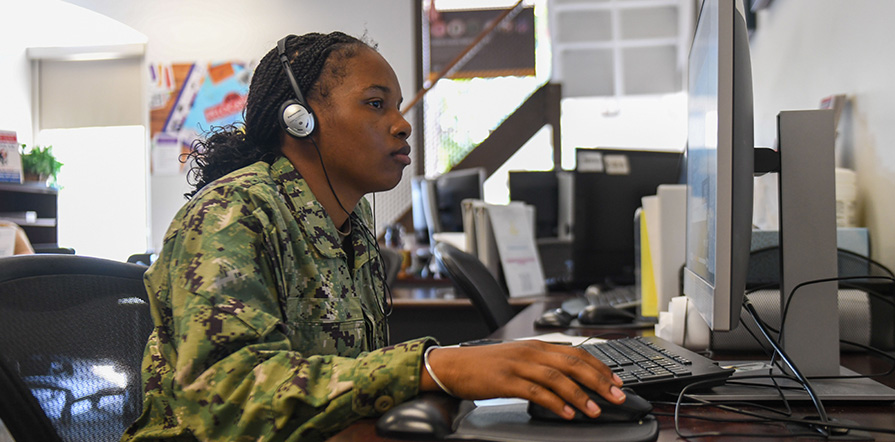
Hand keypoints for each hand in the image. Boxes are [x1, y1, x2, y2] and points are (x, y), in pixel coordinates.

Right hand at [420, 340, 625, 419]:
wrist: (451, 365)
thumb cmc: (483, 364)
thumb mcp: (517, 358)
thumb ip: (541, 364)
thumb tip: (568, 377)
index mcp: (536, 345)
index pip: (577, 352)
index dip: (600, 367)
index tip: (617, 381)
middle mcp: (531, 352)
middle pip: (573, 363)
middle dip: (599, 380)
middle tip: (617, 396)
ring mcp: (518, 365)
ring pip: (558, 377)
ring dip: (580, 394)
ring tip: (595, 409)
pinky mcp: (506, 381)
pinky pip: (536, 392)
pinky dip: (555, 403)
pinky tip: (567, 413)